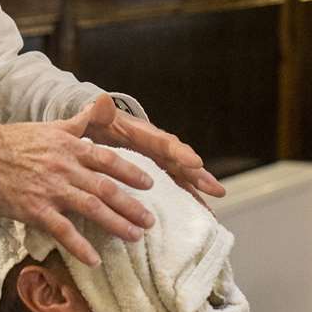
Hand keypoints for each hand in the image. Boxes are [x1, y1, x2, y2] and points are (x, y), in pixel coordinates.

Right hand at [0, 102, 159, 266]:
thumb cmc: (15, 141)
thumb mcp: (50, 126)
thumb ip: (79, 121)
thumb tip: (100, 104)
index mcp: (71, 147)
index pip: (108, 160)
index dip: (130, 172)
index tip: (149, 184)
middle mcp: (66, 168)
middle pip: (106, 189)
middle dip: (131, 205)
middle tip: (149, 221)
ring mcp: (52, 190)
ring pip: (92, 209)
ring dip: (116, 224)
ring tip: (135, 237)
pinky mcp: (37, 210)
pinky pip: (63, 231)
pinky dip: (80, 246)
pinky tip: (95, 261)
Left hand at [75, 94, 224, 206]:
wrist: (98, 129)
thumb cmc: (97, 124)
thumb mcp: (95, 118)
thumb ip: (99, 112)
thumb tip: (102, 100)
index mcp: (144, 134)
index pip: (165, 143)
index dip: (180, 153)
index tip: (195, 163)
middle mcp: (157, 148)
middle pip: (181, 162)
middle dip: (198, 175)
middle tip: (216, 189)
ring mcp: (160, 162)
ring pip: (183, 176)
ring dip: (199, 189)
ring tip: (215, 204)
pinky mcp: (158, 173)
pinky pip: (176, 185)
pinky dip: (189, 198)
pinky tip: (202, 212)